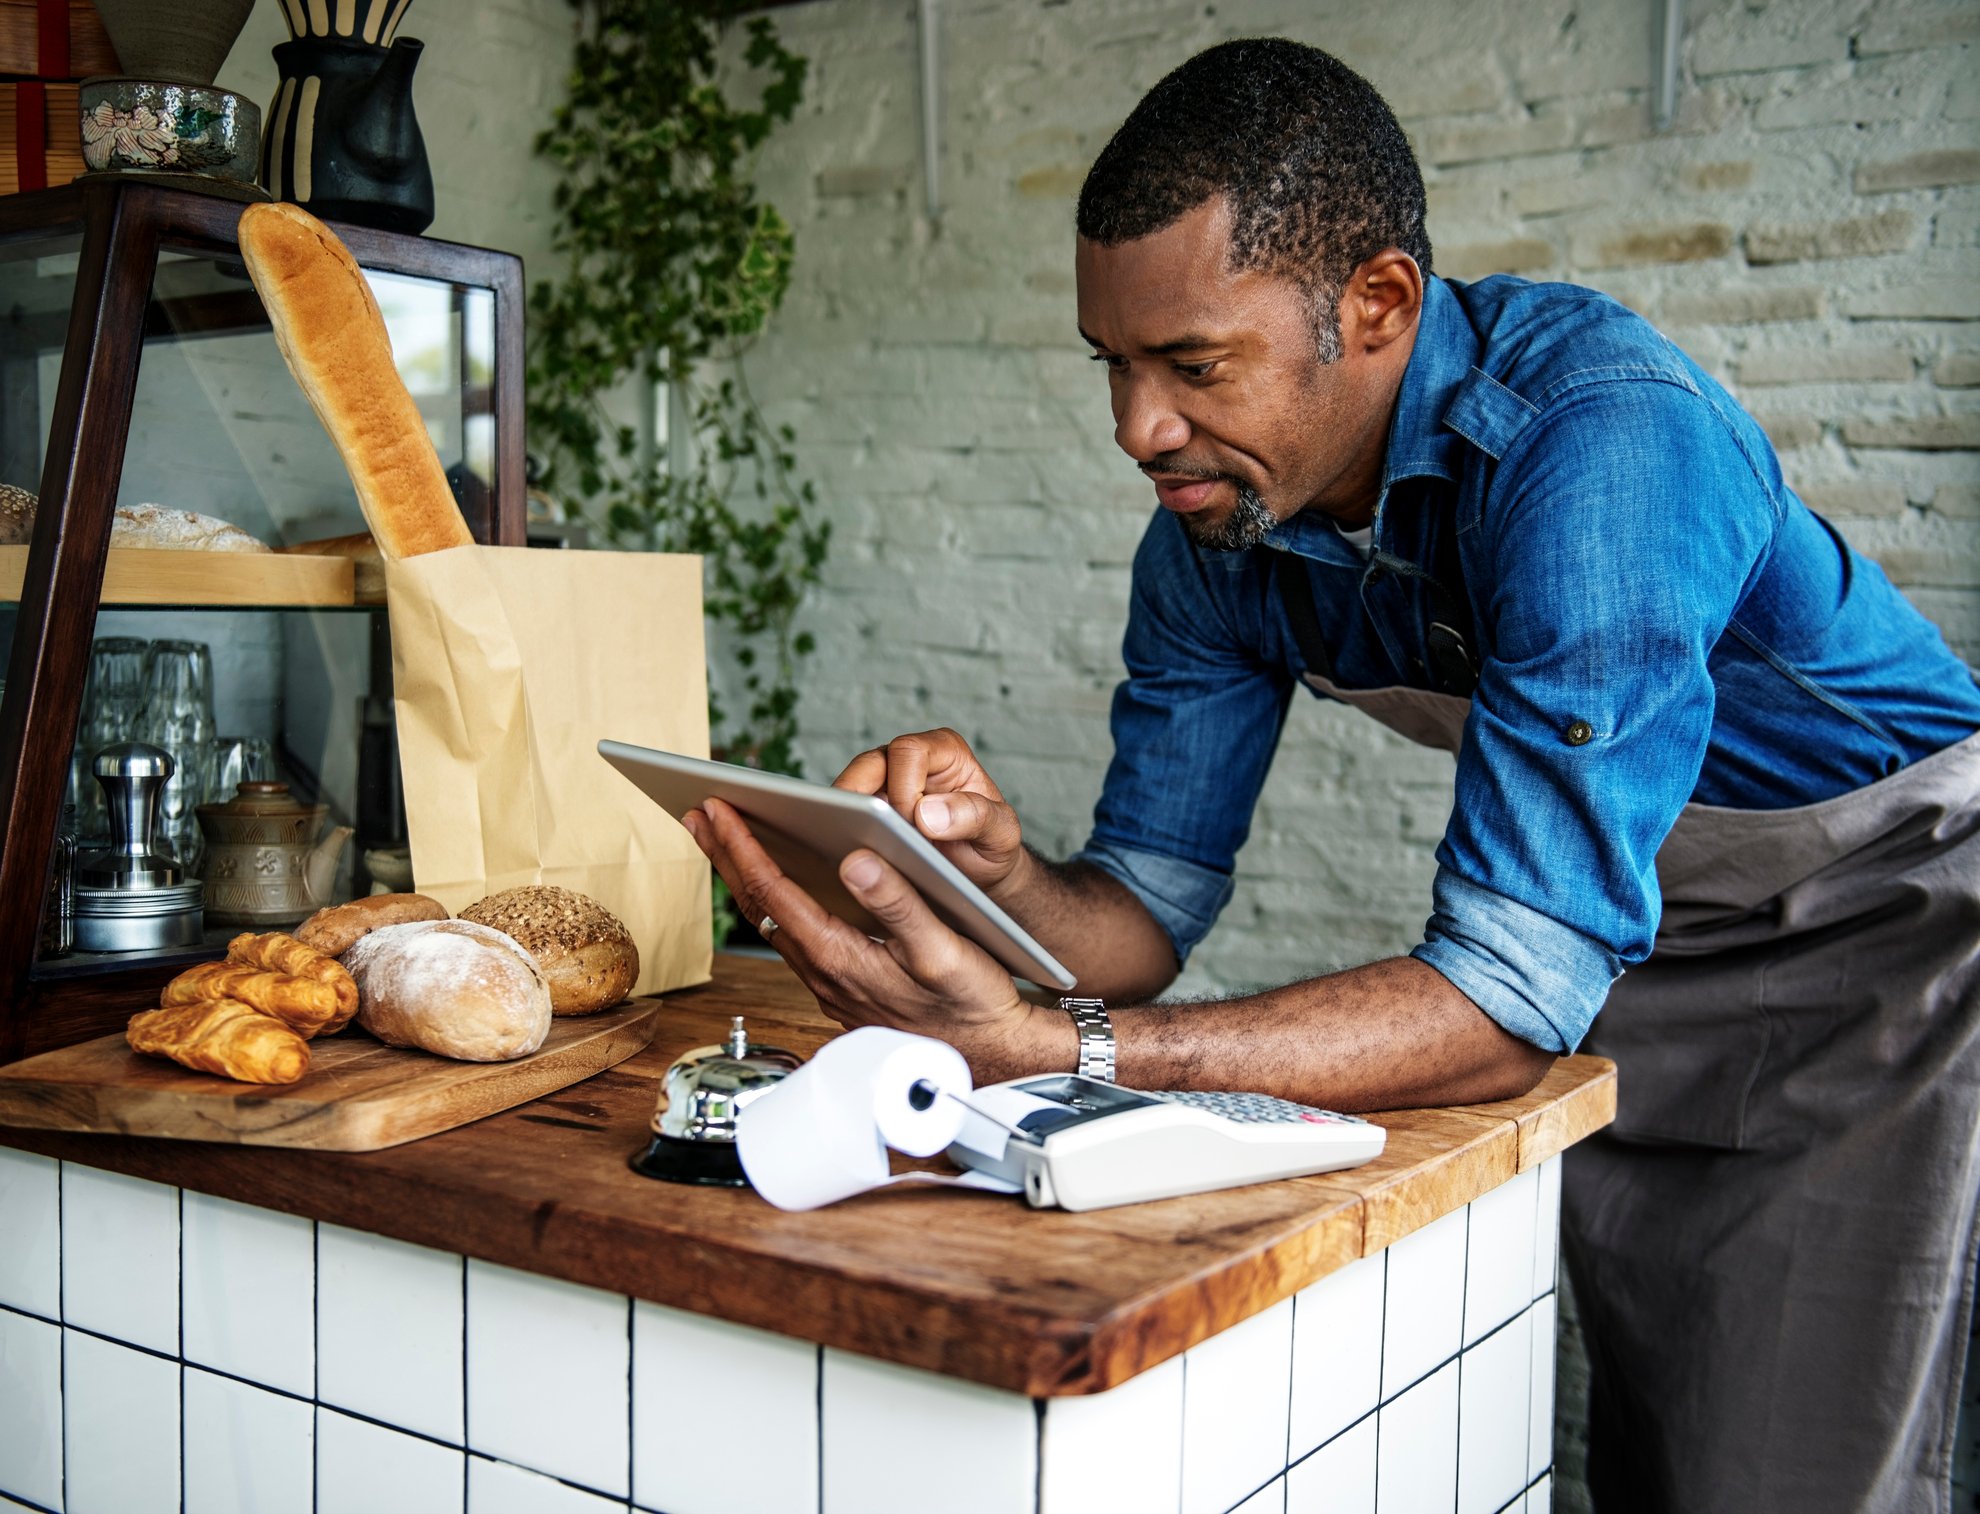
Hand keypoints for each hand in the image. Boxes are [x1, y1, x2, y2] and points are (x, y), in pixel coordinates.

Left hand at [681, 798, 1069, 1081]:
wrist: (989, 1055)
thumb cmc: (972, 1003)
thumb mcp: (942, 948)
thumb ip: (897, 903)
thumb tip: (854, 861)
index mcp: (839, 957)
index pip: (773, 892)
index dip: (741, 846)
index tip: (718, 809)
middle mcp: (824, 974)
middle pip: (758, 906)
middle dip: (725, 856)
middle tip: (698, 813)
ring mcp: (830, 984)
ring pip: (772, 922)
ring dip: (745, 878)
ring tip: (727, 841)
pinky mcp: (843, 987)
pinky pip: (794, 936)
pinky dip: (775, 900)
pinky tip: (781, 885)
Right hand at [834, 728, 1026, 893]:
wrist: (979, 873)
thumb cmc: (991, 845)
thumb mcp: (1001, 834)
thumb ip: (976, 818)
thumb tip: (927, 814)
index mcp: (946, 752)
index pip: (909, 752)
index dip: (904, 787)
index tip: (913, 824)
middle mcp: (911, 761)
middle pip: (869, 763)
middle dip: (862, 798)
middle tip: (863, 834)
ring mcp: (885, 786)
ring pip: (850, 787)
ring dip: (847, 816)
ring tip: (845, 845)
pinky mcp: (868, 812)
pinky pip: (845, 814)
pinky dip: (842, 830)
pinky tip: (843, 854)